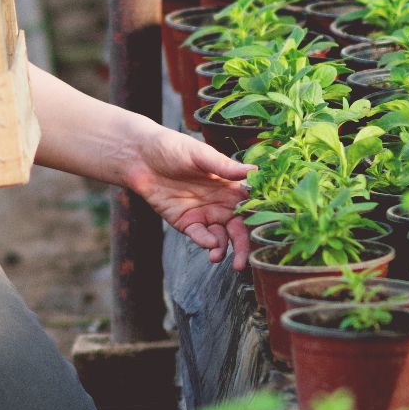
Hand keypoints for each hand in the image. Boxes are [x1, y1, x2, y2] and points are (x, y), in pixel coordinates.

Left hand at [119, 124, 255, 270]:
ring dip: (224, 249)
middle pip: (239, 227)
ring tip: (219, 256)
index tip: (269, 232)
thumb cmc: (172, 147)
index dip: (260, 218)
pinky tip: (208, 244)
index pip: (251, 204)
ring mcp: (203, 213)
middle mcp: (221, 202)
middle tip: (244, 262)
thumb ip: (225, 166)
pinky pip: (199, 236)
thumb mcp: (200, 154)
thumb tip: (255, 170)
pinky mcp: (185, 222)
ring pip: (221, 237)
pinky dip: (205, 242)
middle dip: (243, 245)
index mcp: (230, 184)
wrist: (139, 156)